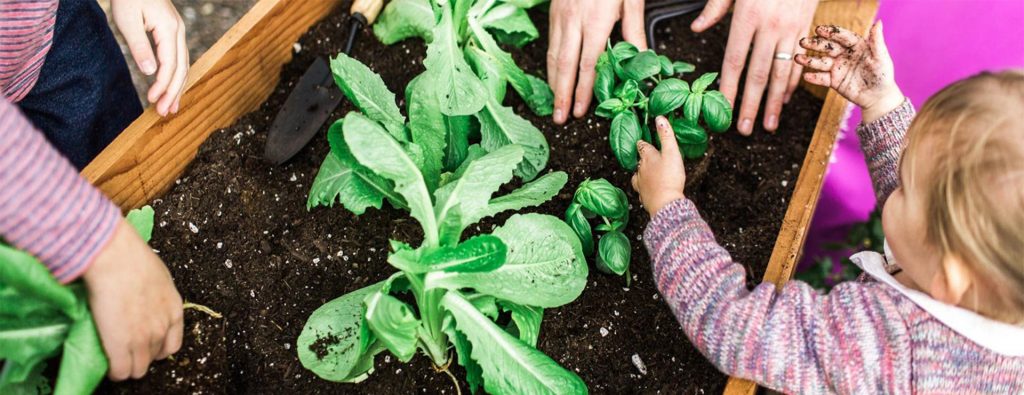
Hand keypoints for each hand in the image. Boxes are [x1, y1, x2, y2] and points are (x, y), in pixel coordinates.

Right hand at [83, 220, 182, 379]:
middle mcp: (162, 327)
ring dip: (127, 366)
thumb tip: (145, 297)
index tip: (145, 345)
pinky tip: (108, 365)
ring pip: (138, 369)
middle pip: (154, 358)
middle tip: (126, 350)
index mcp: (174, 311)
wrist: (116, 258)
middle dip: (141, 356)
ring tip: (115, 358)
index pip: (172, 345)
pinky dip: (114, 372)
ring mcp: (143, 338)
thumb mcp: (158, 277)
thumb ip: (156, 295)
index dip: (157, 347)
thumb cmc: (132, 259)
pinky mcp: (121, 344)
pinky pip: (121, 371)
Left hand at [110, 0, 188, 115]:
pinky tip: (171, 87)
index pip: (170, 64)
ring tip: (171, 107)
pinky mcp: (172, 32)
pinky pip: (179, 58)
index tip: (153, 100)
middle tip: (164, 112)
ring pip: (183, 64)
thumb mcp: (127, 21)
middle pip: (182, 68)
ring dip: (178, 87)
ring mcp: (177, 31)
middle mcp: (178, 31)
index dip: (163, 85)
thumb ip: (139, 46)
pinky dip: (176, 75)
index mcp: (169, 28)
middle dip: (174, 91)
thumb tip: (151, 72)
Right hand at [548, 0, 645, 124]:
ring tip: (555, 104)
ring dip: (553, 82)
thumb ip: (634, 30)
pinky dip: (551, 63)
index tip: (581, 111)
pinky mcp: (554, 11)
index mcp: (597, 21)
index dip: (584, 90)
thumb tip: (642, 59)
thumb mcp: (631, 0)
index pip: (589, 64)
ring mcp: (561, 16)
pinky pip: (551, 42)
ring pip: (553, 55)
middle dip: (562, 94)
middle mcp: (574, 21)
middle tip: (560, 119)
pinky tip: (554, 76)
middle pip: (565, 65)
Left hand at [632, 116, 685, 216]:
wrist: (665, 203)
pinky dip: (645, 189)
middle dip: (643, 159)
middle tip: (646, 156)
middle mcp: (641, 170)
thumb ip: (666, 135)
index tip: (642, 141)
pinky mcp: (645, 197)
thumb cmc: (669, 177)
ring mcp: (641, 185)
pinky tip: (648, 191)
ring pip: (638, 177)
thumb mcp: (671, 152)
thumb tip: (659, 119)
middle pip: (640, 162)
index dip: (643, 143)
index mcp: (648, 158)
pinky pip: (642, 192)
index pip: (643, 147)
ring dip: (641, 174)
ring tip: (645, 173)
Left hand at [692, 0, 818, 133]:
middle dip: (752, 105)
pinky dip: (793, 82)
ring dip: (775, 102)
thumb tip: (696, 28)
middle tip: (744, 129)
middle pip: (759, 74)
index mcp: (748, 17)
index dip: (729, 88)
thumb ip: (715, 7)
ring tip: (768, 125)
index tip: (724, 109)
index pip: (735, 61)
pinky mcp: (808, 26)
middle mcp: (771, 26)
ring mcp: (792, 28)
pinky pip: (800, 60)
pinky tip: (785, 99)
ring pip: (783, 72)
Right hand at [796, 22, 903, 122]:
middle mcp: (844, 55)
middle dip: (815, 44)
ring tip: (797, 58)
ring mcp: (837, 68)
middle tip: (803, 42)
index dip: (831, 33)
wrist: (878, 97)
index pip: (842, 37)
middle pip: (827, 47)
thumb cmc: (883, 75)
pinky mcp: (833, 81)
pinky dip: (814, 77)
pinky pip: (822, 78)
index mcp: (856, 46)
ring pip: (821, 62)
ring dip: (809, 60)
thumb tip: (878, 23)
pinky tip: (806, 76)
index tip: (819, 30)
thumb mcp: (881, 58)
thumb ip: (877, 41)